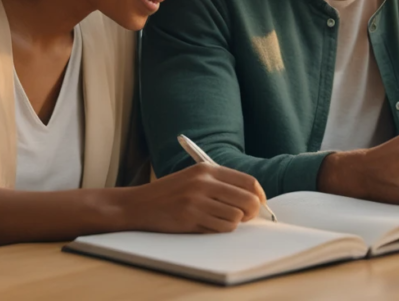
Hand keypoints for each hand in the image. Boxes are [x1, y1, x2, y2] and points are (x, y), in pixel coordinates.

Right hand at [120, 164, 264, 232]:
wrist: (138, 204)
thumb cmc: (169, 194)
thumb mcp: (194, 179)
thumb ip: (220, 184)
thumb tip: (253, 199)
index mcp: (206, 169)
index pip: (248, 181)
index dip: (258, 195)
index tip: (260, 203)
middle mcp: (204, 182)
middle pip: (247, 200)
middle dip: (252, 212)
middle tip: (246, 217)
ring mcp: (197, 200)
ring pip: (236, 217)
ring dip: (233, 222)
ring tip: (218, 219)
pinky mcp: (191, 217)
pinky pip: (222, 228)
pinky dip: (220, 229)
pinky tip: (207, 225)